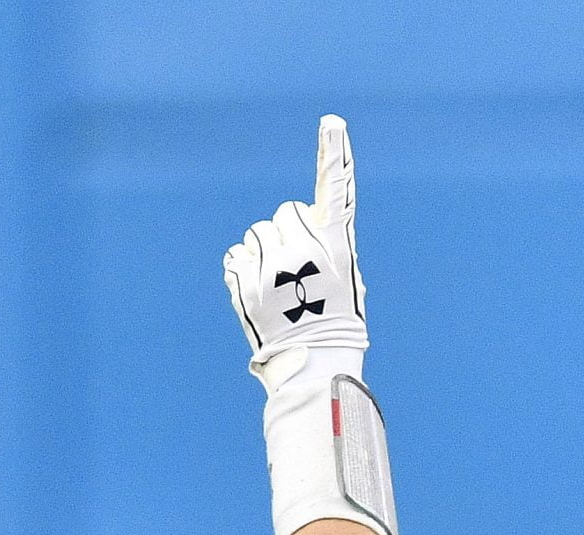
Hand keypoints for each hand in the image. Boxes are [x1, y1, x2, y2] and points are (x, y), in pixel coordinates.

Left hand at [225, 115, 367, 375]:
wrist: (314, 362)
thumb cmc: (336, 319)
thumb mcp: (346, 279)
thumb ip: (323, 245)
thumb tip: (293, 225)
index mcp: (335, 246)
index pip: (337, 190)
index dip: (334, 154)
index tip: (331, 123)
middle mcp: (304, 249)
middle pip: (285, 212)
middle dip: (287, 231)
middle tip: (297, 267)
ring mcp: (273, 266)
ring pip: (257, 232)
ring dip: (265, 250)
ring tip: (279, 282)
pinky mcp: (247, 284)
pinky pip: (237, 255)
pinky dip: (245, 268)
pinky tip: (261, 290)